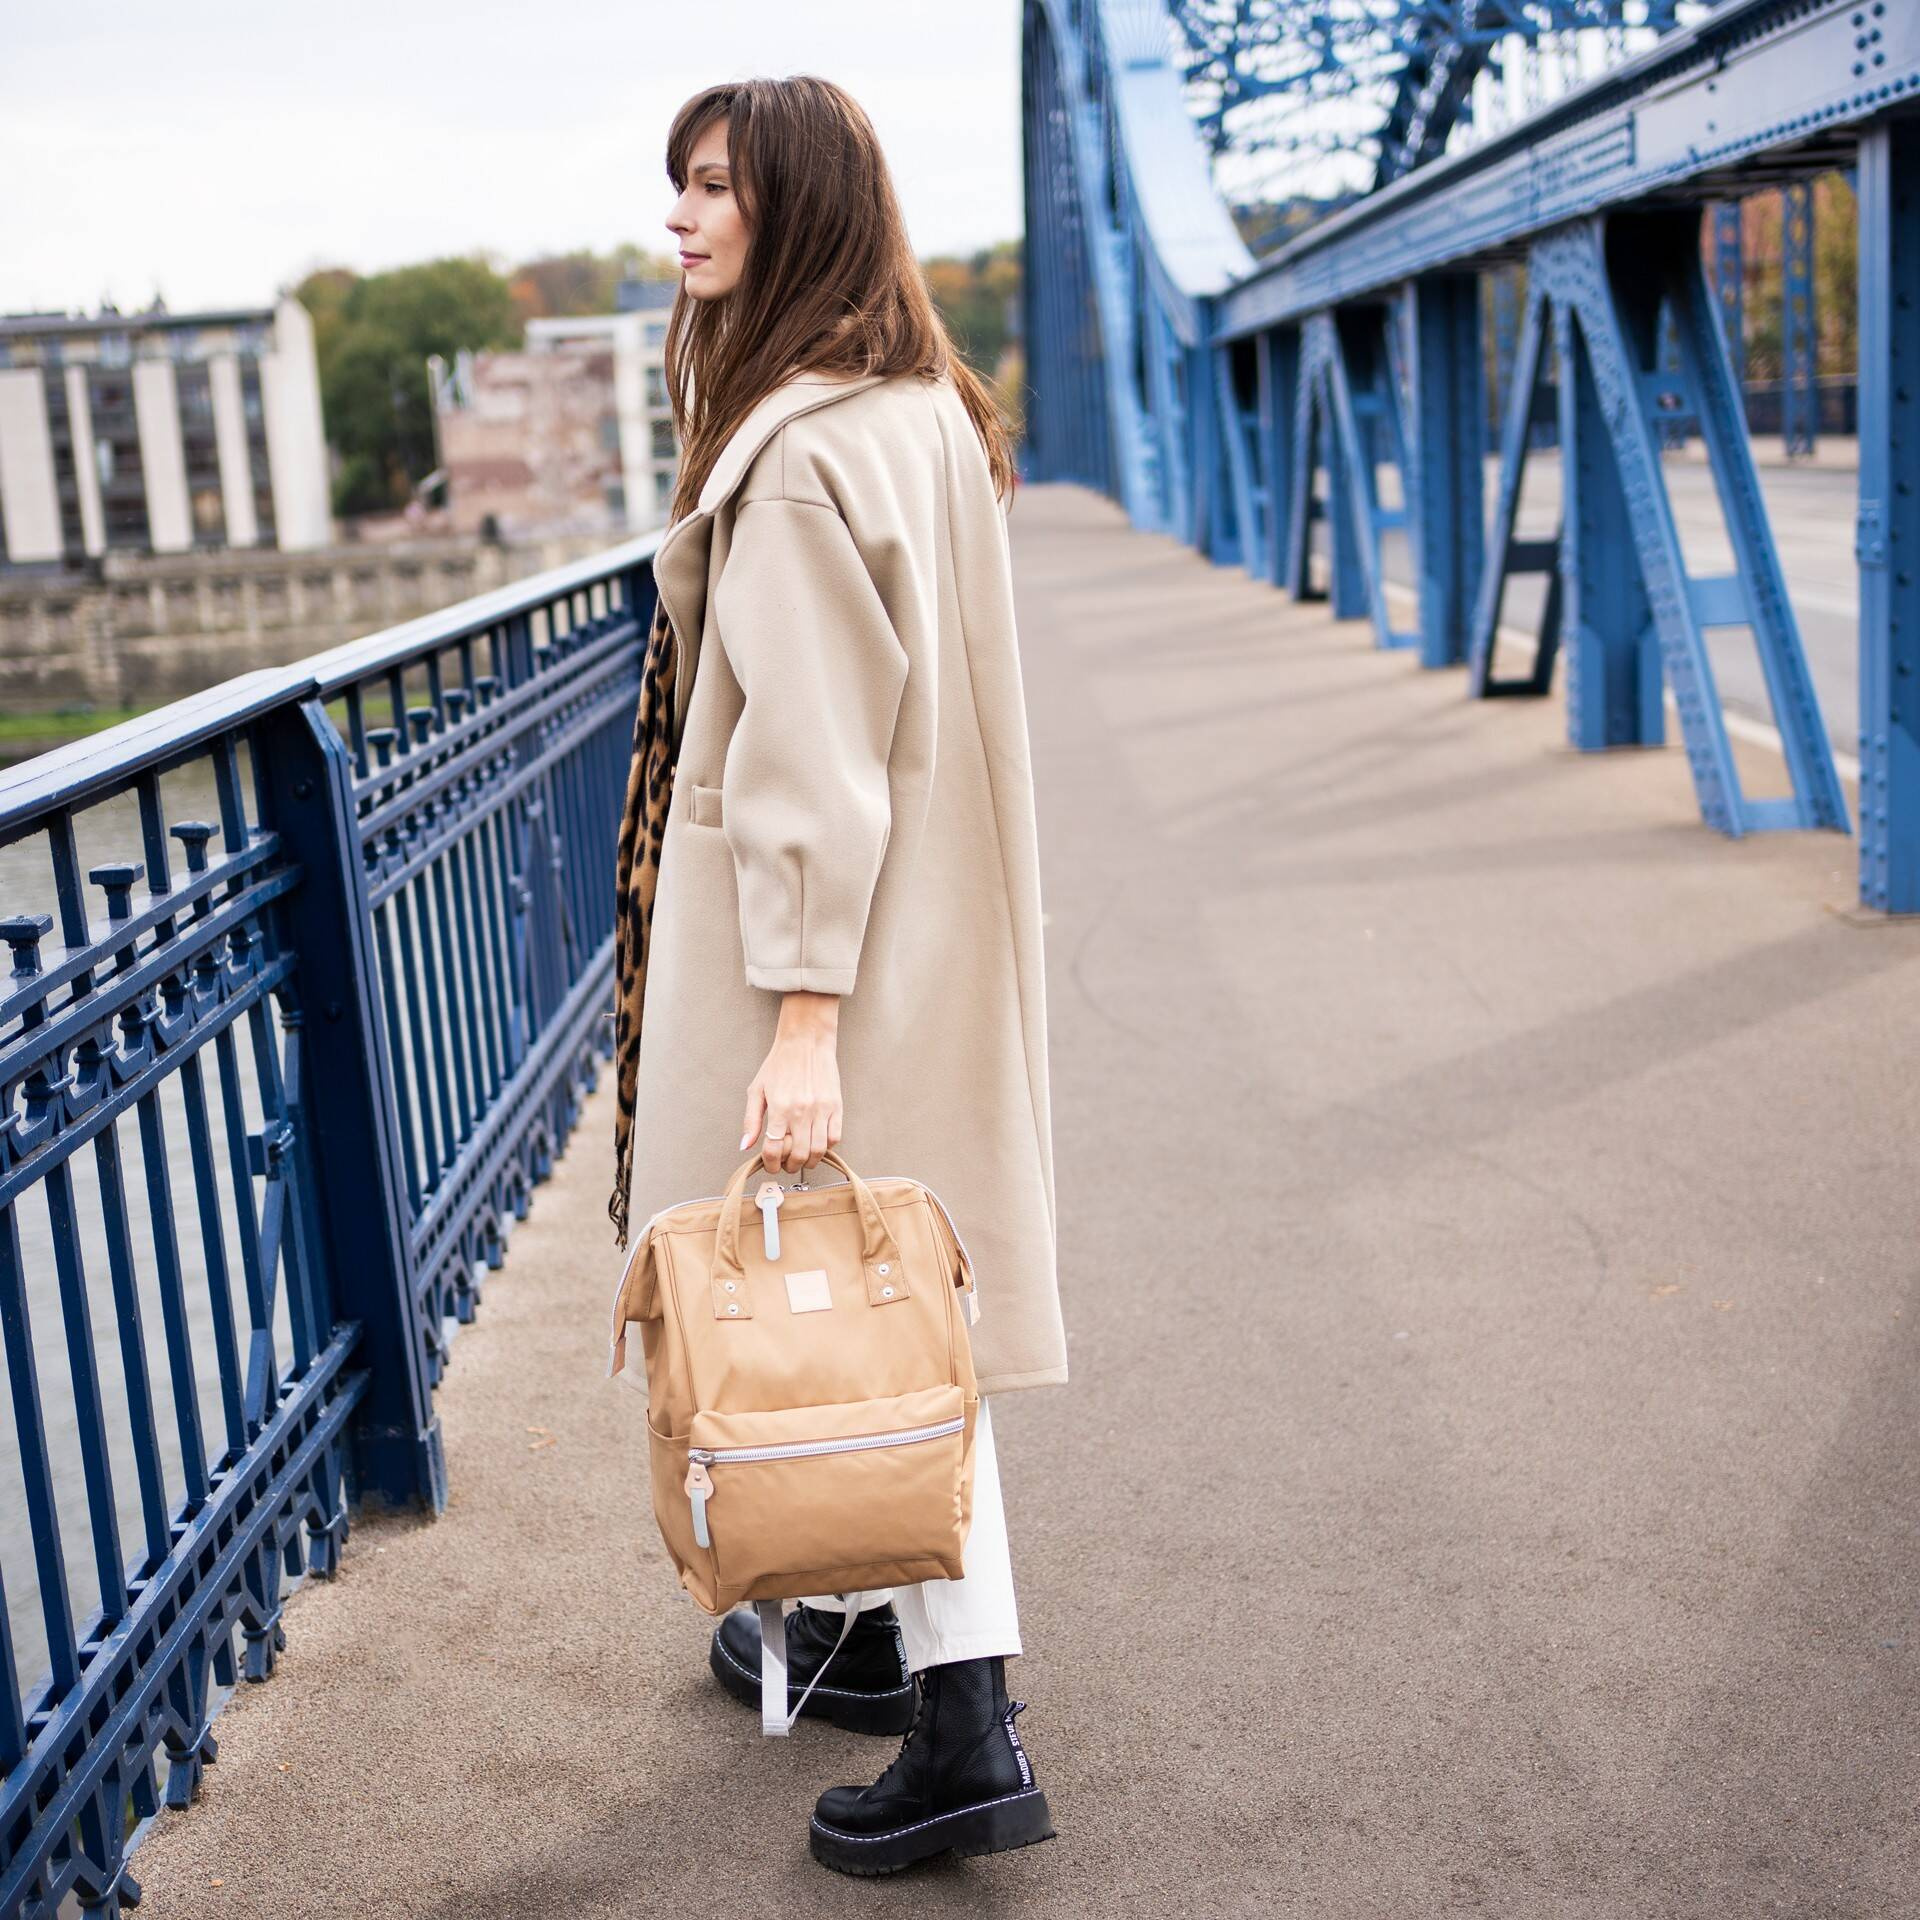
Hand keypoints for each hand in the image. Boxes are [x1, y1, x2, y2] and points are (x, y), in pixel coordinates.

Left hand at [740, 991, 842, 1175]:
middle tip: (786, 1164)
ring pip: (818, 1150)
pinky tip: (817, 1142)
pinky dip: (826, 1147)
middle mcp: (801, 1112)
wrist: (806, 1042)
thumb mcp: (757, 1090)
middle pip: (798, 1155)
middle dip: (790, 1166)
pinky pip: (835, 1137)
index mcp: (779, 1109)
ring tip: (802, 1157)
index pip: (773, 1150)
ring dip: (809, 1161)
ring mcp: (821, 1110)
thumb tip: (745, 1145)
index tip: (771, 1165)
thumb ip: (751, 1120)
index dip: (770, 1164)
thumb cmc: (779, 1064)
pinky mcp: (836, 1106)